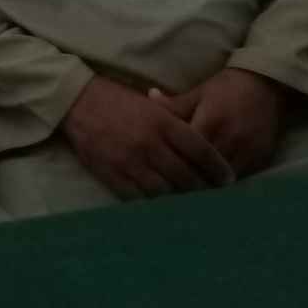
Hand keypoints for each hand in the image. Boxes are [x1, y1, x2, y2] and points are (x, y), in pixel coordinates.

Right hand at [61, 75, 234, 200]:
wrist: (79, 102)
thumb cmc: (120, 101)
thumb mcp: (152, 105)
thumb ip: (175, 125)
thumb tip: (202, 147)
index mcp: (163, 122)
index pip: (200, 150)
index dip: (218, 168)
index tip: (228, 179)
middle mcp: (150, 144)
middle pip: (186, 176)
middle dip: (203, 189)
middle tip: (212, 196)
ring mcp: (131, 163)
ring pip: (165, 192)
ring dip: (179, 200)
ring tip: (190, 204)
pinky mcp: (114, 176)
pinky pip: (140, 199)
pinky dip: (153, 204)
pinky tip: (162, 206)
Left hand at [149, 68, 288, 178]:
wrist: (266, 84)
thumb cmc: (227, 87)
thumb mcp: (199, 92)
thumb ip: (175, 104)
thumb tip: (149, 98)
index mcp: (210, 122)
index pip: (186, 154)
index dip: (173, 164)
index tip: (161, 171)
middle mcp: (229, 140)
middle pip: (202, 171)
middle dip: (187, 180)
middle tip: (172, 185)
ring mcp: (246, 151)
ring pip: (220, 180)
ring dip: (206, 184)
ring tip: (191, 188)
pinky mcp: (259, 159)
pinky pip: (238, 179)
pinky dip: (224, 182)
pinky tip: (213, 182)